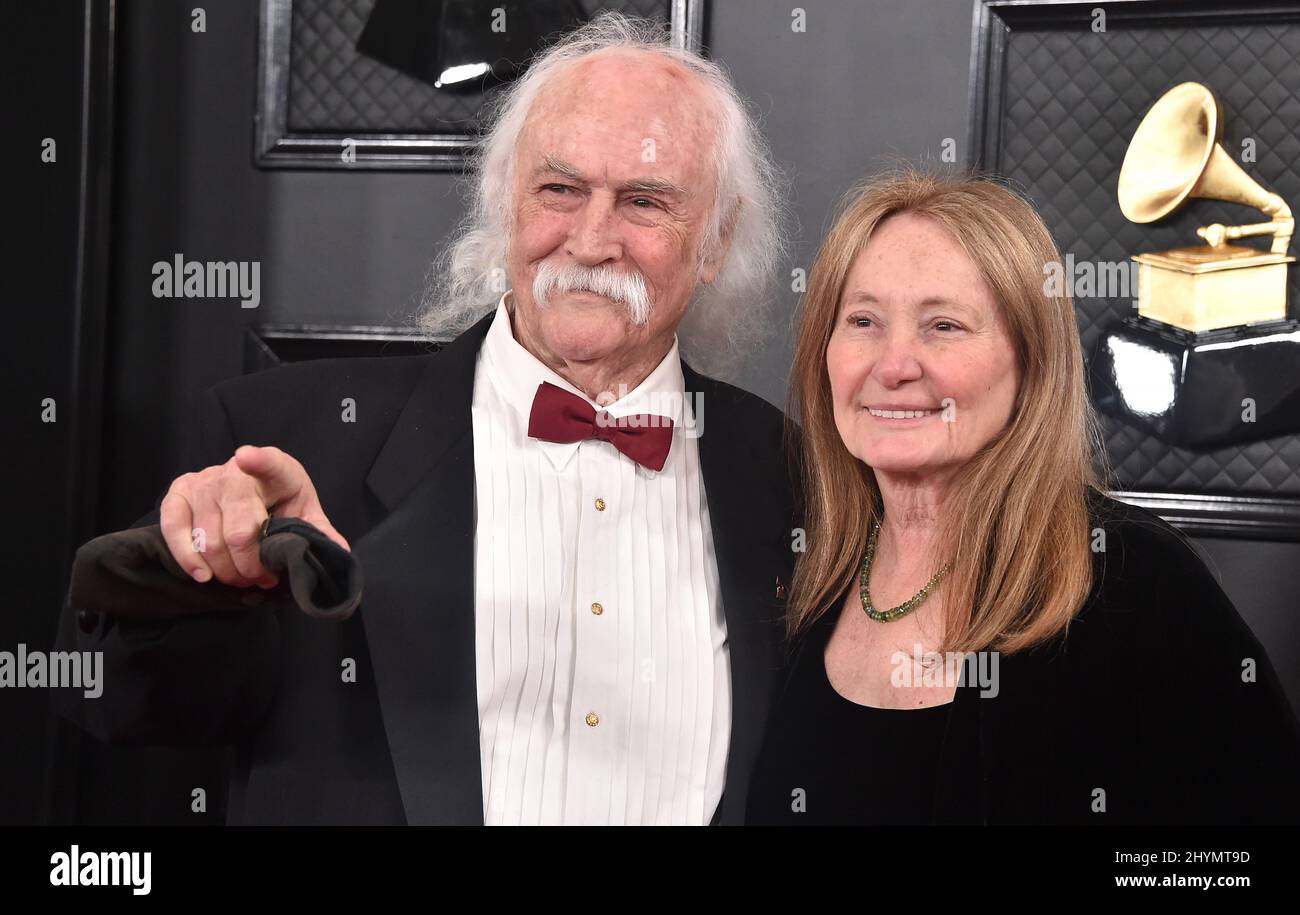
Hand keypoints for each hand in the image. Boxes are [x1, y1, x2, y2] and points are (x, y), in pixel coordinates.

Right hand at [159, 445, 348, 587]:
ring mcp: (204, 481)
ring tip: (242, 579)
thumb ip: (320, 532)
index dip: (258, 460)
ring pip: (210, 538)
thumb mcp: (304, 512)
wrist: (250, 488)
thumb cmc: (280, 501)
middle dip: (251, 565)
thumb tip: (340, 554)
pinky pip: (174, 527)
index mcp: (277, 470)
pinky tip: (203, 575)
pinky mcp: (180, 492)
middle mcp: (235, 472)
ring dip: (227, 570)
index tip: (246, 458)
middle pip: (240, 529)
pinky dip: (187, 557)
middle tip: (262, 578)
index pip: (269, 462)